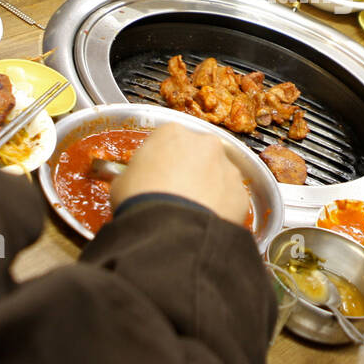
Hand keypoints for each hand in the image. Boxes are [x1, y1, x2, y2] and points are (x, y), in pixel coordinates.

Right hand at [110, 123, 248, 223]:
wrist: (169, 231)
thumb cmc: (140, 201)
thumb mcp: (121, 182)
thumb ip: (133, 174)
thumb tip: (134, 182)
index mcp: (173, 133)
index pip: (167, 140)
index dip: (161, 160)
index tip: (156, 176)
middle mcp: (205, 143)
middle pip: (197, 153)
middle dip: (189, 170)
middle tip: (175, 193)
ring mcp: (228, 168)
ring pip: (218, 175)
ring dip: (208, 188)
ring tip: (191, 212)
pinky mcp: (241, 194)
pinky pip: (230, 199)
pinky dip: (221, 208)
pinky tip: (205, 223)